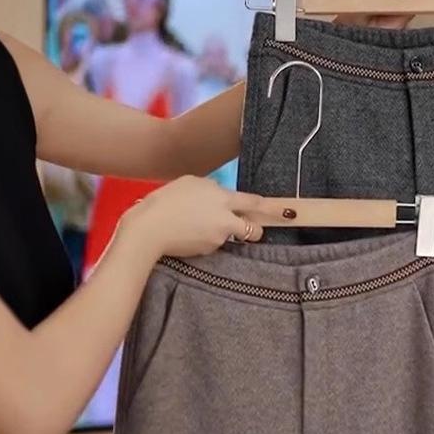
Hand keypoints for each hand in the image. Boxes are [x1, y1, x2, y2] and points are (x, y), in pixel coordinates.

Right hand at [119, 176, 265, 261]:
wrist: (149, 229)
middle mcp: (225, 219)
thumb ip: (211, 189)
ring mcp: (217, 238)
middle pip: (252, 228)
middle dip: (255, 230)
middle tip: (251, 229)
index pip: (253, 202)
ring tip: (197, 225)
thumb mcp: (190, 183)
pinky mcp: (207, 251)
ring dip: (222, 232)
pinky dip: (206, 239)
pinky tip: (190, 233)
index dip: (270, 207)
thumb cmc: (166, 201)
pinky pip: (213, 243)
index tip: (284, 212)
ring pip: (229, 235)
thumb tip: (220, 195)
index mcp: (221, 198)